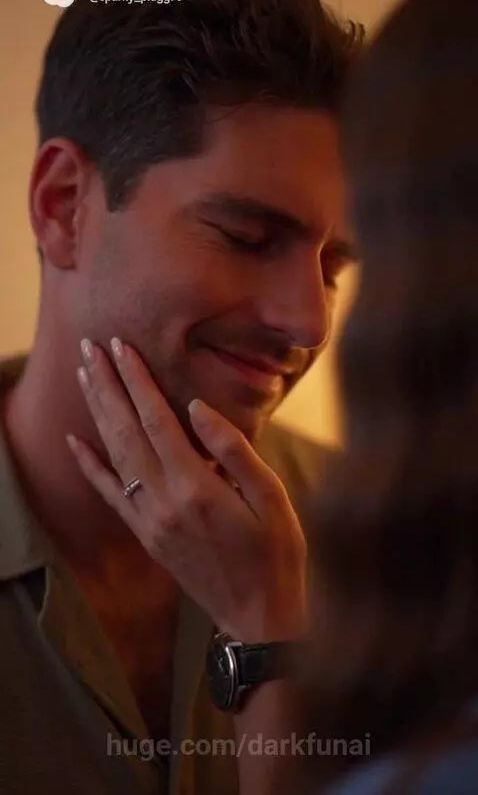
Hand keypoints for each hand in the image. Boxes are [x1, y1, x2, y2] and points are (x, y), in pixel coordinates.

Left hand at [67, 338, 306, 642]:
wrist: (259, 618)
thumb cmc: (276, 555)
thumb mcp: (272, 498)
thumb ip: (234, 450)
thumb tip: (197, 408)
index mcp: (196, 489)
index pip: (157, 421)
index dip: (138, 381)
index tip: (122, 347)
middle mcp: (163, 503)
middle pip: (126, 432)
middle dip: (109, 386)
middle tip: (92, 347)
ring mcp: (150, 521)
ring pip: (114, 456)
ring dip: (98, 413)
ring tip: (86, 376)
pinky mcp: (146, 536)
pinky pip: (110, 495)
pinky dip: (90, 465)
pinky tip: (74, 441)